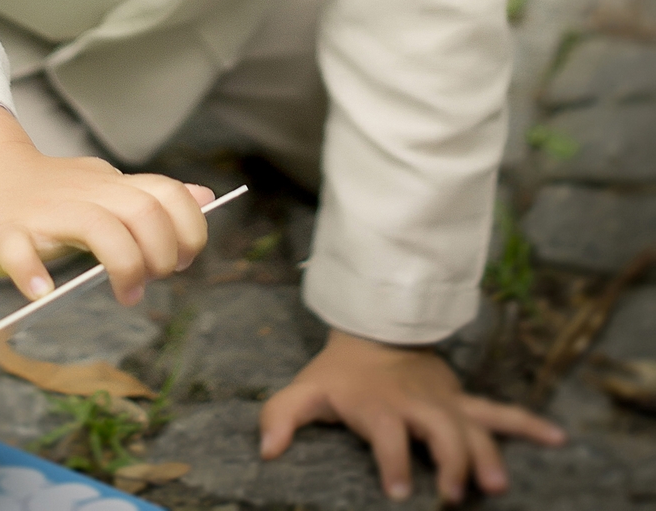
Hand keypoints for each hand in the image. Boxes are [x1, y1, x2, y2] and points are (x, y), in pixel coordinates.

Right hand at [0, 95, 211, 304]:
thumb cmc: (47, 190)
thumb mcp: (104, 186)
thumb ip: (151, 196)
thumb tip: (205, 197)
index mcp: (110, 185)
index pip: (167, 194)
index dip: (188, 228)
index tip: (182, 260)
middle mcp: (83, 194)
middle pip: (142, 211)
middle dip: (160, 254)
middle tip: (149, 283)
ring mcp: (44, 213)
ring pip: (97, 226)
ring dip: (122, 265)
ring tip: (124, 295)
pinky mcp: (5, 233)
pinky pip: (20, 250)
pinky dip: (32, 273)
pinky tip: (42, 291)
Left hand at [259, 329, 564, 502]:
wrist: (372, 331)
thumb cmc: (340, 373)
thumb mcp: (305, 389)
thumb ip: (280, 418)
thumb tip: (267, 452)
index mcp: (379, 405)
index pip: (388, 435)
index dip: (393, 460)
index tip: (398, 489)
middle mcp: (417, 404)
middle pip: (439, 431)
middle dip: (449, 462)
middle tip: (454, 494)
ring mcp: (445, 403)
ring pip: (473, 426)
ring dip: (486, 453)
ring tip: (497, 483)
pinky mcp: (462, 402)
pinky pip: (500, 412)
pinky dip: (529, 424)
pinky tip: (557, 438)